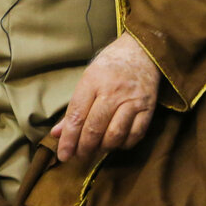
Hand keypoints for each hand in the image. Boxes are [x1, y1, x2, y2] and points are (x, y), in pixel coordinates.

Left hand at [51, 33, 159, 165]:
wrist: (143, 50)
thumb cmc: (110, 65)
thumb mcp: (88, 78)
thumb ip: (74, 108)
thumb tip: (56, 133)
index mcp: (93, 80)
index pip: (77, 116)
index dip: (68, 139)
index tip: (63, 155)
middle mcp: (113, 91)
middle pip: (94, 128)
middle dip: (84, 148)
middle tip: (79, 156)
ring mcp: (132, 99)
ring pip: (115, 134)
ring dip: (103, 148)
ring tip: (97, 149)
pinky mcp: (148, 107)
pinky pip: (135, 134)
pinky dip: (124, 144)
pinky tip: (116, 143)